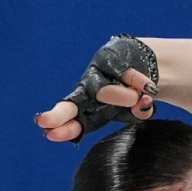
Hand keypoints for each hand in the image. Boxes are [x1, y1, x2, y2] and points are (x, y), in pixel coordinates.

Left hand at [36, 34, 158, 142]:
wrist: (146, 62)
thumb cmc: (135, 93)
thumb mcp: (136, 110)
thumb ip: (138, 112)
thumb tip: (141, 105)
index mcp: (90, 111)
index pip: (75, 123)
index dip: (63, 130)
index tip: (49, 134)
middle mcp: (87, 92)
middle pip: (71, 104)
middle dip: (58, 115)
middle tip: (44, 121)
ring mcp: (95, 73)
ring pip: (104, 91)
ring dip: (122, 97)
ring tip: (137, 98)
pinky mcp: (106, 56)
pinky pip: (123, 73)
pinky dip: (138, 81)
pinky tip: (147, 85)